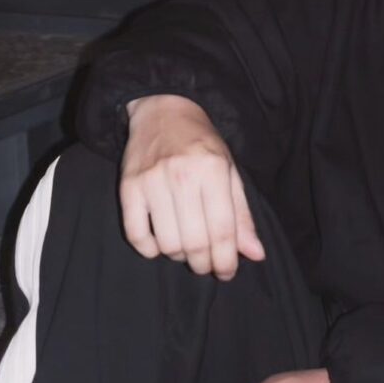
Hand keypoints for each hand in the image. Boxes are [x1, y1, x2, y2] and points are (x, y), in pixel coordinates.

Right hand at [119, 94, 264, 279]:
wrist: (163, 111)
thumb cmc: (202, 145)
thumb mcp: (229, 172)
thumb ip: (241, 215)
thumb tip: (255, 255)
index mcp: (213, 170)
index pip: (221, 230)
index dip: (226, 260)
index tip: (227, 271)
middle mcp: (182, 175)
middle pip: (194, 242)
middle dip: (204, 264)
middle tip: (207, 264)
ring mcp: (152, 181)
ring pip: (166, 243)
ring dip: (178, 256)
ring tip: (186, 248)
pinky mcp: (128, 187)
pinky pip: (136, 235)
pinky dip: (149, 249)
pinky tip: (160, 244)